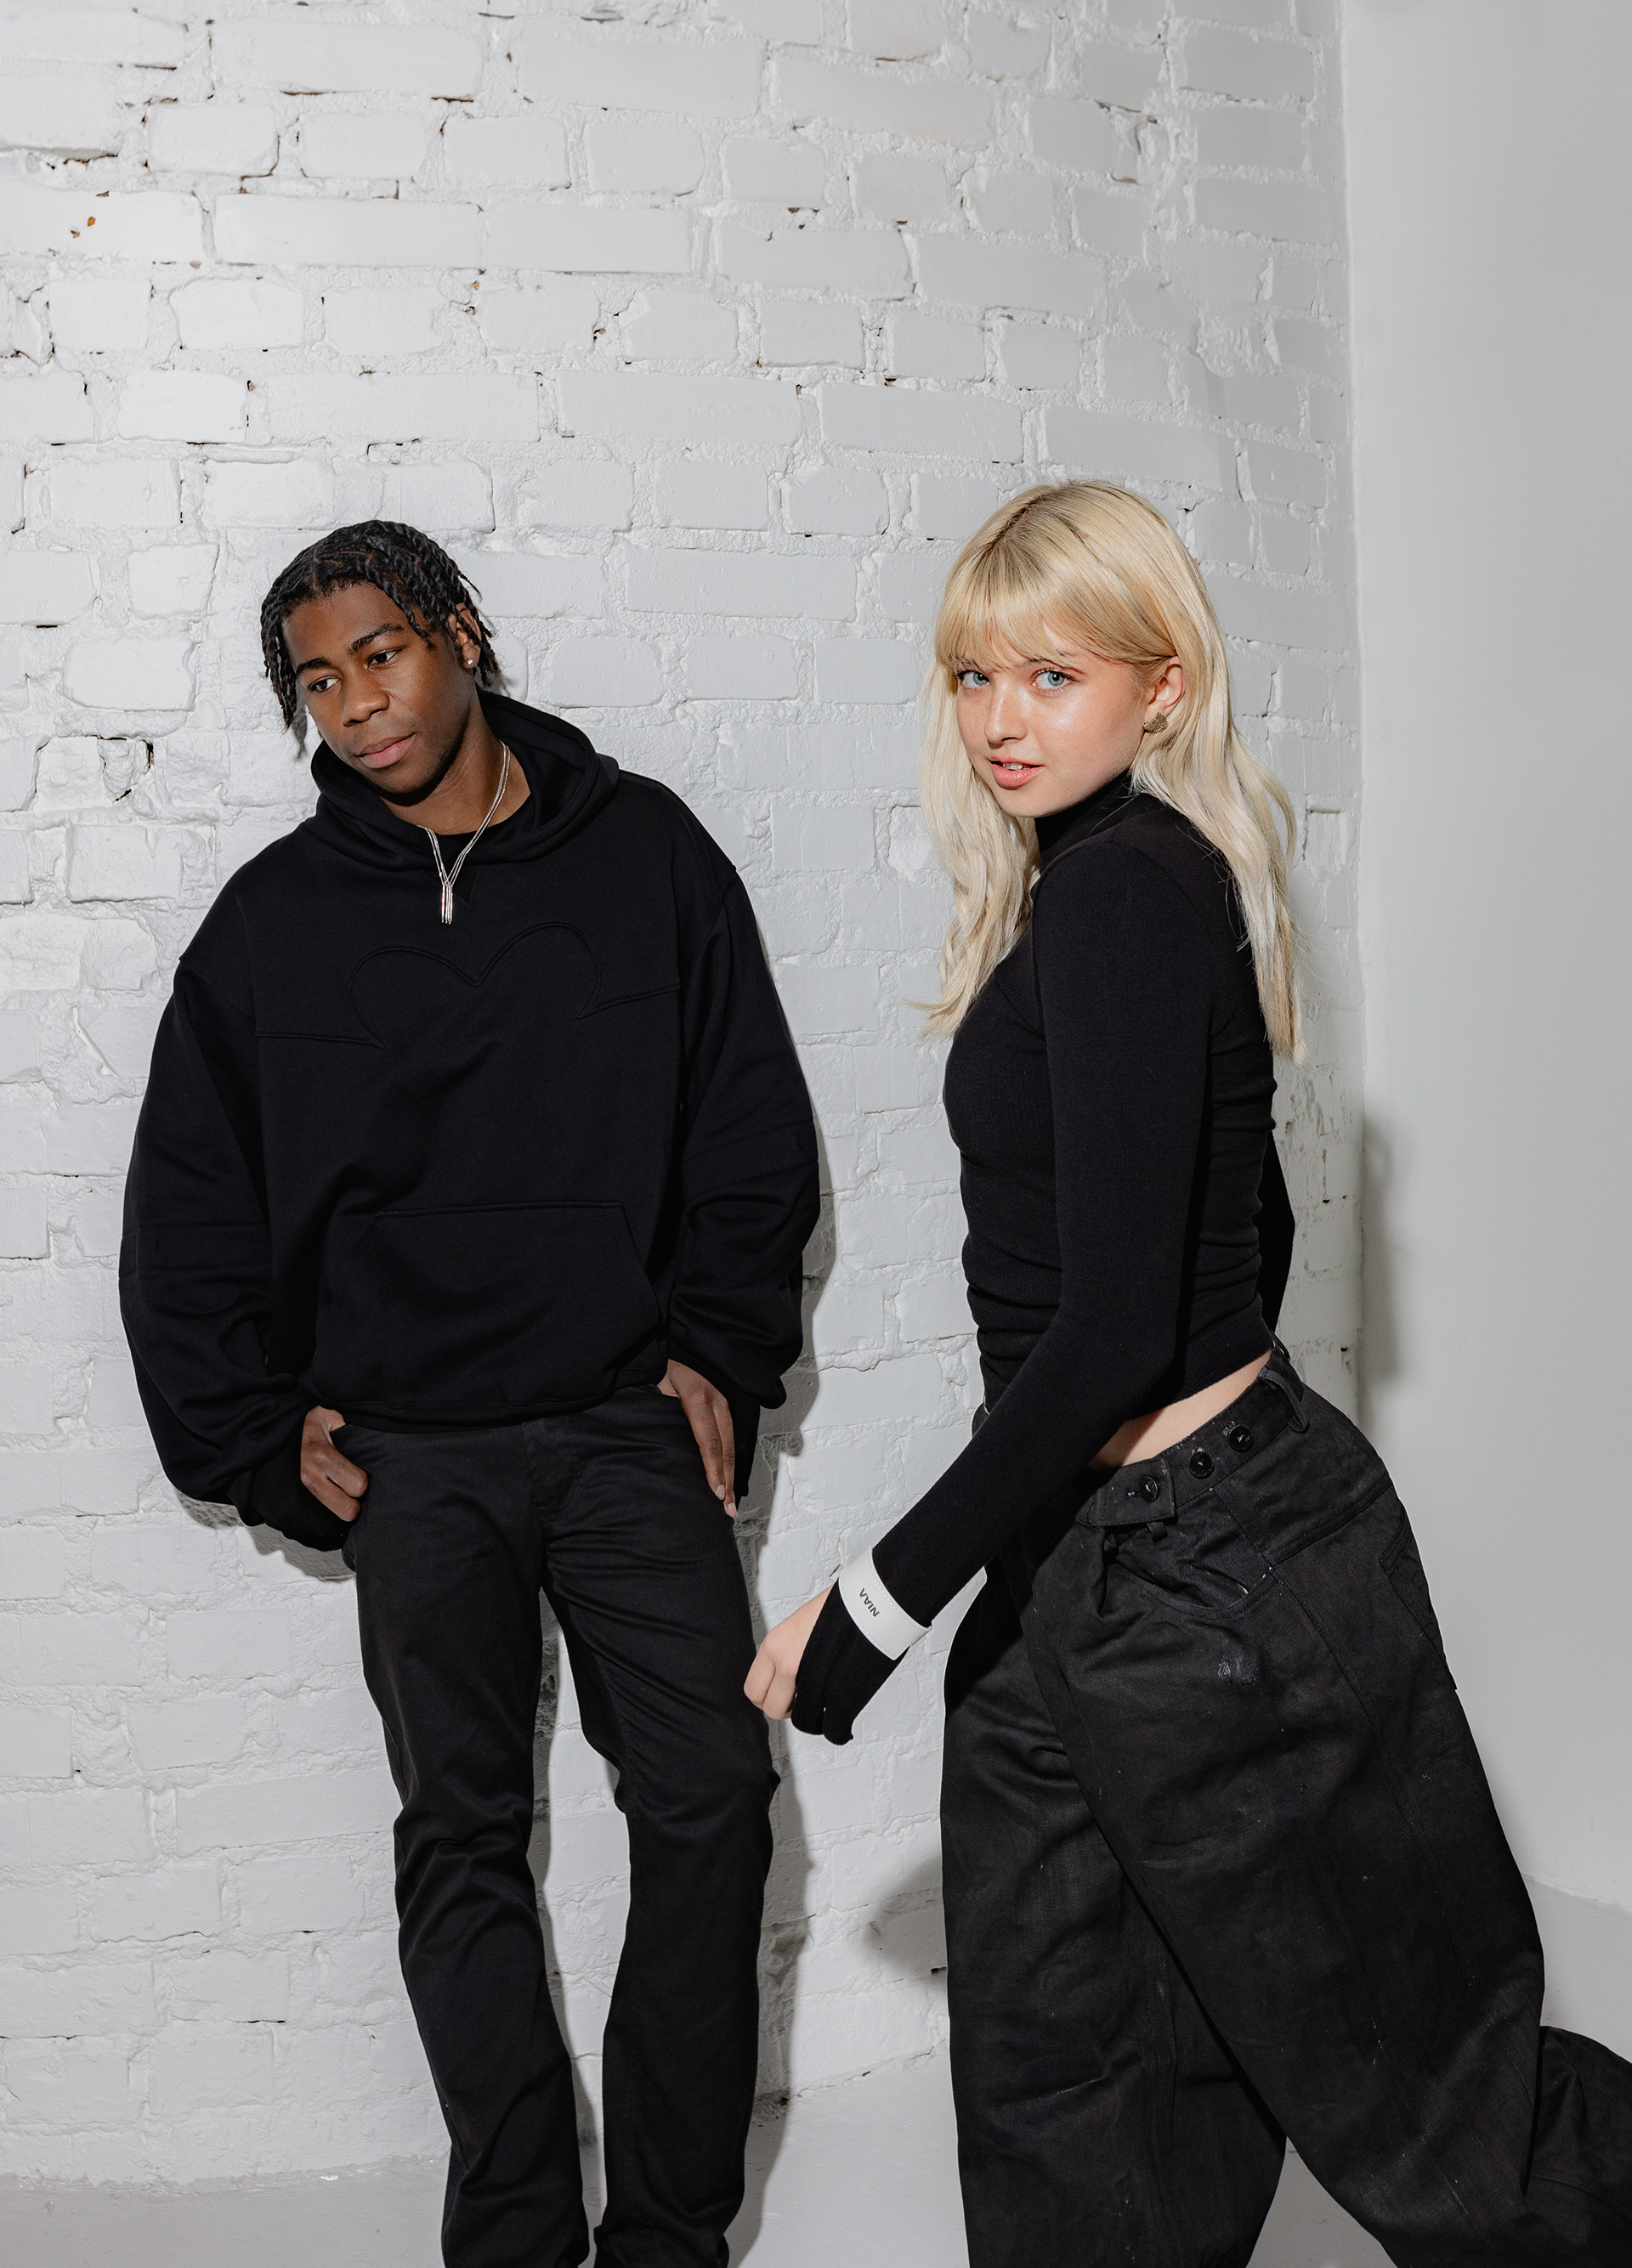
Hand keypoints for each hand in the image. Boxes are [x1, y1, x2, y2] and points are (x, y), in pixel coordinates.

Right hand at [299, 1405, 368, 1522]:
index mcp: (323, 1456)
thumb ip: (353, 1428)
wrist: (275, 1433)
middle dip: (353, 1502)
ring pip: (332, 1522)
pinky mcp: (290, 1505)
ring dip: (339, 1510)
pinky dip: (324, 1516)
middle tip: (349, 1489)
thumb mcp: (332, 1416)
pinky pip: (315, 1523)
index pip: (359, 1485)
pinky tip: (327, 1501)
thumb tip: (374, 1437)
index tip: (359, 1475)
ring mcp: (298, 1494)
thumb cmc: (305, 1424)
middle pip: (348, 1510)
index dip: (363, 1482)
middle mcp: (310, 1478)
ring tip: (338, 1495)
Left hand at [660, 1359, 736, 1514]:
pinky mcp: (727, 1407)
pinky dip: (730, 1463)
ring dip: (731, 1476)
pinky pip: (730, 1439)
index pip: (708, 1440)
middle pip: (725, 1449)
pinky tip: (728, 1480)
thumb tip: (655, 1436)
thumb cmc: (669, 1364)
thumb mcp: (659, 1382)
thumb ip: (660, 1408)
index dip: (713, 1468)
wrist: (689, 1343)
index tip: (715, 1491)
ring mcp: (725, 1405)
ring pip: (731, 1446)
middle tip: (727, 1508)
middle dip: (727, 1481)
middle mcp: (718, 1403)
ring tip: (730, 1502)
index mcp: (699, 1399)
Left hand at [744, 1589, 830, 1718]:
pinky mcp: (838, 1693)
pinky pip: (829, 1724)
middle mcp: (788, 1664)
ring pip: (800, 1720)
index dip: (767, 1696)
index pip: (753, 1689)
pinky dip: (833, 1722)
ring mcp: (812, 1681)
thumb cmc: (841, 1607)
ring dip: (810, 1715)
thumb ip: (785, 1651)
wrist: (873, 1603)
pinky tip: (838, 1708)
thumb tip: (780, 1674)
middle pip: (772, 1709)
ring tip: (820, 1700)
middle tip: (799, 1699)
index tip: (779, 1693)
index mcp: (775, 1645)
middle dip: (786, 1708)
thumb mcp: (798, 1625)